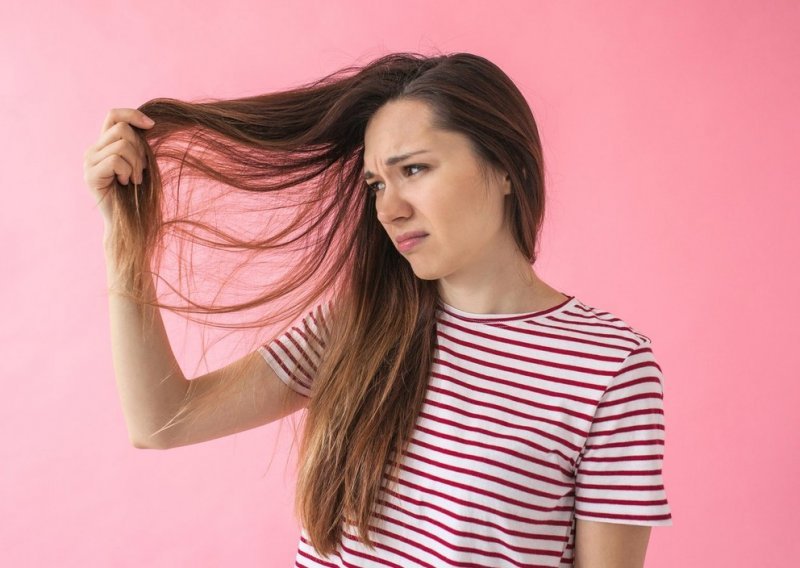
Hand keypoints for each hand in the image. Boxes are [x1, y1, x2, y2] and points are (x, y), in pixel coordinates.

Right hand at [83, 108, 154, 225]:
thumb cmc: (138, 194)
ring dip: (136, 164)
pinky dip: (127, 172)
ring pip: (121, 145)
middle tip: (141, 170)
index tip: (152, 126)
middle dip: (140, 148)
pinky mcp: (90, 174)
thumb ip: (139, 145)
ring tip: (134, 180)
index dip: (133, 115)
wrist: (127, 221)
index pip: (114, 115)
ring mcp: (89, 162)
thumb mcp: (141, 163)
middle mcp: (93, 150)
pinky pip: (116, 160)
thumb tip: (149, 124)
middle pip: (122, 129)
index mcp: (105, 145)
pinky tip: (125, 184)